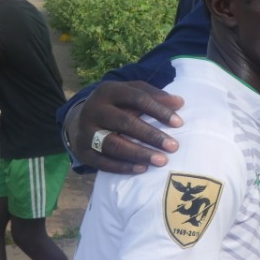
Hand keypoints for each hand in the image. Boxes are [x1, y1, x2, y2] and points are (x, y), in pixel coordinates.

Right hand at [66, 81, 183, 172]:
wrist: (79, 120)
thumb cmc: (116, 105)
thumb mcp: (131, 93)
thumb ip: (154, 96)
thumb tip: (179, 102)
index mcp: (109, 91)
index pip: (137, 98)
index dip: (159, 110)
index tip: (179, 123)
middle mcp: (94, 109)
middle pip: (124, 122)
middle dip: (151, 135)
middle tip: (173, 147)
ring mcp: (85, 131)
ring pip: (112, 144)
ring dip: (138, 154)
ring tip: (161, 161)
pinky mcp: (81, 151)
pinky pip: (101, 162)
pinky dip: (122, 166)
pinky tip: (142, 169)